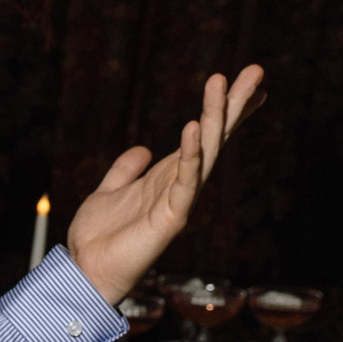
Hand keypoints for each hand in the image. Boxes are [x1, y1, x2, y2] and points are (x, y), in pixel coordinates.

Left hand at [66, 66, 265, 307]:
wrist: (86, 272)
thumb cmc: (100, 238)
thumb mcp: (108, 191)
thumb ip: (125, 170)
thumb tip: (142, 149)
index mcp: (168, 175)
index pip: (204, 136)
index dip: (225, 111)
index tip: (250, 85)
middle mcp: (180, 184)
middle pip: (213, 136)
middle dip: (234, 104)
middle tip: (256, 69)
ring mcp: (179, 200)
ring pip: (203, 151)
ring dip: (213, 116)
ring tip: (221, 82)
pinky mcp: (171, 218)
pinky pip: (184, 182)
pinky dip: (189, 156)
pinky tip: (192, 127)